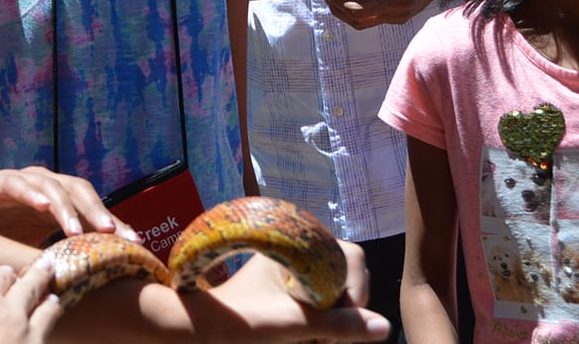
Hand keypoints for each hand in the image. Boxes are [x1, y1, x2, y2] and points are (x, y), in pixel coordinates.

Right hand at [0, 167, 137, 245]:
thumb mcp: (26, 251)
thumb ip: (52, 257)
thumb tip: (88, 281)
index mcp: (52, 203)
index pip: (89, 207)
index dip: (112, 222)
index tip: (134, 242)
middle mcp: (38, 188)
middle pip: (76, 189)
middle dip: (95, 210)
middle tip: (111, 232)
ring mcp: (16, 182)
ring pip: (49, 184)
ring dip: (64, 205)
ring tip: (76, 228)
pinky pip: (13, 183)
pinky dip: (29, 192)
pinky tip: (41, 205)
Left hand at [197, 239, 392, 341]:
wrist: (194, 331)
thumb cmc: (238, 322)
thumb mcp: (293, 325)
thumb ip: (340, 324)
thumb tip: (385, 327)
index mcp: (297, 245)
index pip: (351, 257)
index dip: (353, 293)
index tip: (336, 325)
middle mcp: (296, 251)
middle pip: (346, 276)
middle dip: (343, 311)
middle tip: (321, 339)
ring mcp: (291, 270)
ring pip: (334, 293)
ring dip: (331, 322)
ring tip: (311, 340)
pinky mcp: (285, 291)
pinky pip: (319, 302)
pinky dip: (318, 323)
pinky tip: (306, 338)